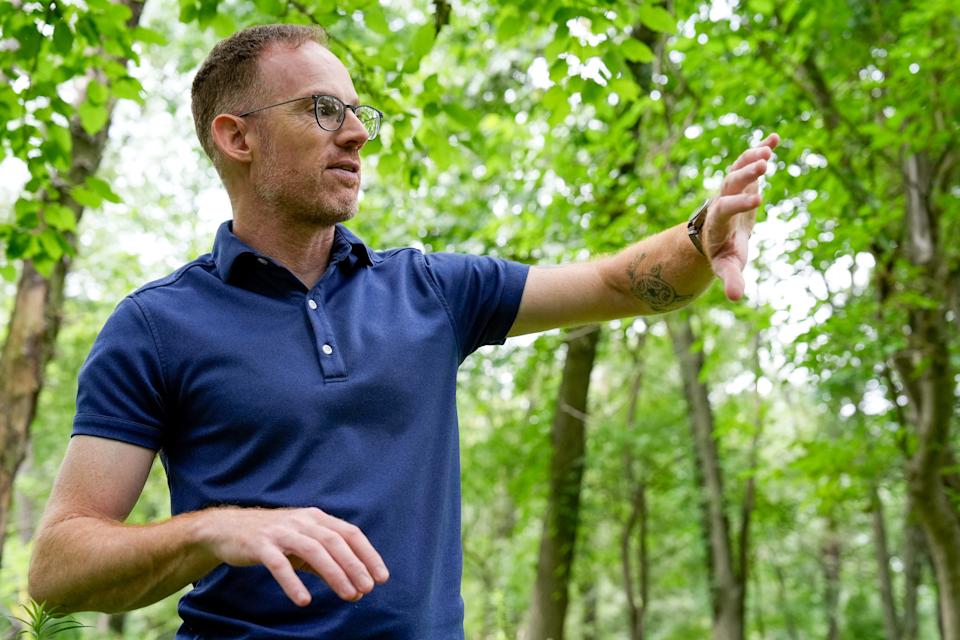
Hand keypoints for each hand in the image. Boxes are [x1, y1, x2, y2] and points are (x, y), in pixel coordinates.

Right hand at [199, 506, 388, 605]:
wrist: (228, 529)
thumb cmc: (275, 539)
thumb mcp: (304, 546)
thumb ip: (327, 564)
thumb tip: (355, 588)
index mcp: (316, 518)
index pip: (350, 533)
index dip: (368, 554)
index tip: (381, 577)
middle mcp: (302, 521)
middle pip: (335, 542)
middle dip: (355, 566)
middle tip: (368, 589)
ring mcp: (281, 532)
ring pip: (313, 550)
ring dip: (334, 573)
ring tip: (348, 595)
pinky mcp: (260, 545)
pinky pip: (279, 564)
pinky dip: (293, 582)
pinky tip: (304, 600)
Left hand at [701, 133, 779, 299]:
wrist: (715, 233)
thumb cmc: (723, 252)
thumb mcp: (727, 265)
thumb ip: (731, 278)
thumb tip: (736, 298)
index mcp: (718, 220)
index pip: (725, 208)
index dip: (739, 203)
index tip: (758, 200)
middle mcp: (722, 199)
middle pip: (730, 183)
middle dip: (745, 174)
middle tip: (762, 165)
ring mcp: (732, 186)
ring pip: (738, 168)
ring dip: (751, 157)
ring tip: (768, 149)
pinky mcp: (743, 179)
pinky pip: (749, 160)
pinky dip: (761, 148)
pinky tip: (775, 137)